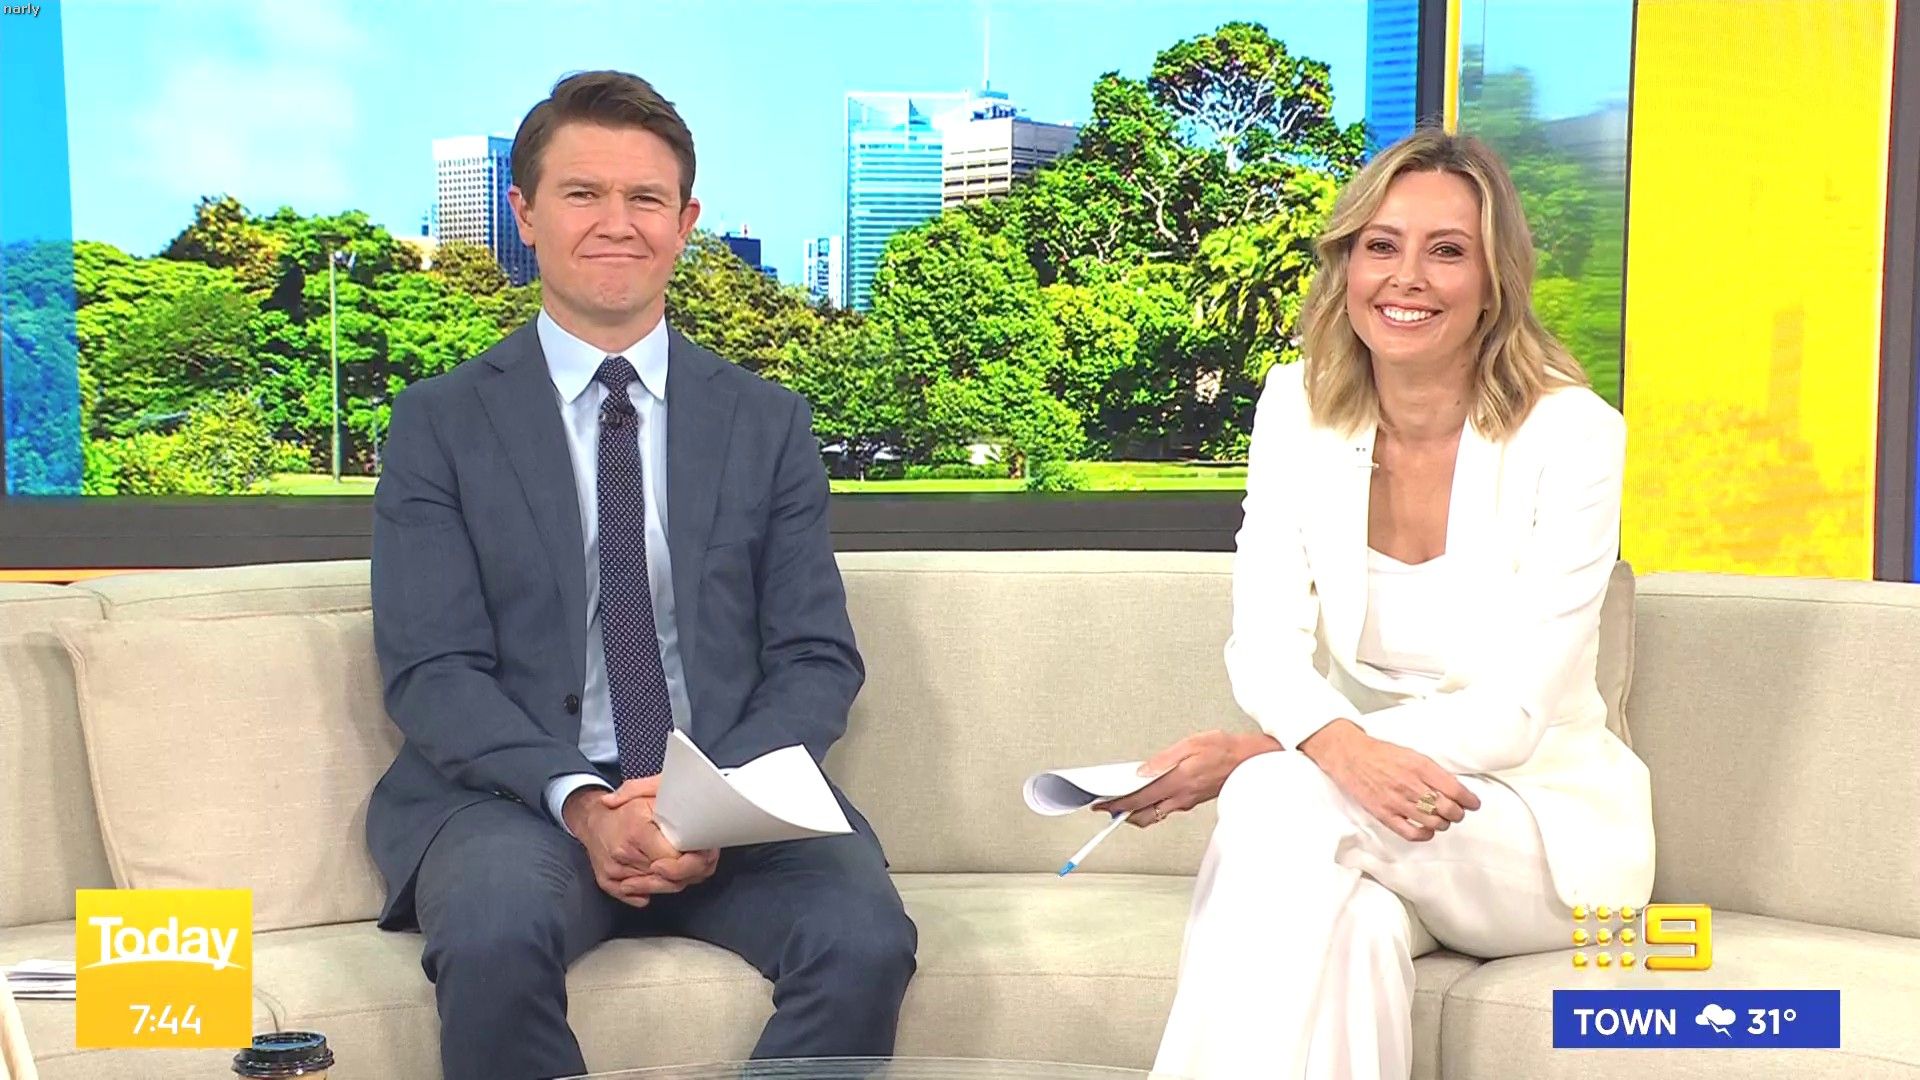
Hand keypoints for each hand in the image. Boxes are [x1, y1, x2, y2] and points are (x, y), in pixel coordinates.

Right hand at [562, 778, 716, 905]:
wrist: (593, 820)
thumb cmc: (626, 808)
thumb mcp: (650, 793)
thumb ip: (671, 801)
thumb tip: (690, 819)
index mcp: (637, 831)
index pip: (674, 859)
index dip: (694, 858)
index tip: (704, 851)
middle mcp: (624, 853)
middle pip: (670, 878)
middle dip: (690, 871)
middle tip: (702, 858)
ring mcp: (614, 871)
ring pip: (659, 889)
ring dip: (676, 881)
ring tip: (685, 865)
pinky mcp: (608, 883)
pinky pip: (641, 897)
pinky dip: (656, 890)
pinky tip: (664, 877)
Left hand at [1091, 730, 1280, 827]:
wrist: (1252, 761)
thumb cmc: (1226, 749)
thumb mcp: (1192, 744)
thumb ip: (1164, 760)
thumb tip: (1141, 772)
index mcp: (1178, 783)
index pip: (1139, 799)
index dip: (1117, 804)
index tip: (1101, 805)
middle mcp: (1181, 797)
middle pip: (1144, 814)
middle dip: (1123, 813)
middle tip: (1106, 808)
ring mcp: (1188, 801)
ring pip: (1155, 814)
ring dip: (1136, 812)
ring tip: (1121, 803)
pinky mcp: (1193, 800)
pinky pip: (1166, 809)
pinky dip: (1151, 806)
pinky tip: (1146, 797)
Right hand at [1298, 719, 1479, 841]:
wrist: (1351, 756)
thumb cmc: (1381, 754)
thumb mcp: (1412, 754)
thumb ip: (1433, 771)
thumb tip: (1454, 788)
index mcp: (1421, 767)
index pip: (1455, 790)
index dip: (1469, 800)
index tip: (1473, 804)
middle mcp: (1411, 785)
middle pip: (1448, 809)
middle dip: (1458, 813)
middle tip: (1458, 812)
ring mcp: (1397, 802)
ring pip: (1433, 823)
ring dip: (1443, 824)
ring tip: (1442, 820)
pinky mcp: (1385, 814)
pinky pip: (1411, 833)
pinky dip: (1425, 835)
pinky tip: (1427, 831)